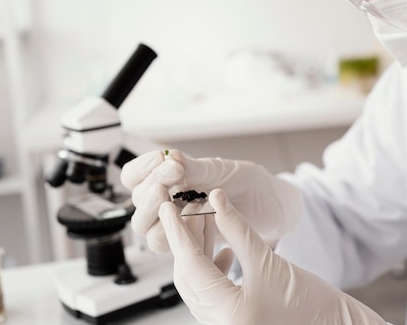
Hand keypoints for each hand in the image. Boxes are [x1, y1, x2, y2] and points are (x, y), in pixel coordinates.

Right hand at [120, 149, 302, 251]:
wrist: (272, 205)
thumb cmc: (248, 184)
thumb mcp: (223, 170)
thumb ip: (198, 168)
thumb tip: (173, 158)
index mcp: (170, 179)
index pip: (134, 177)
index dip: (141, 170)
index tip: (163, 160)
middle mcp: (169, 204)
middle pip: (136, 206)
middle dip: (147, 195)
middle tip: (166, 184)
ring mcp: (180, 226)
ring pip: (149, 231)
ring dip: (160, 217)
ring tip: (179, 203)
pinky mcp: (195, 245)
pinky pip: (175, 247)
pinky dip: (182, 234)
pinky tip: (200, 219)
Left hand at [159, 189, 387, 324]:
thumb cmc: (314, 307)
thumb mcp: (270, 260)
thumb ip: (238, 229)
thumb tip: (217, 202)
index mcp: (227, 314)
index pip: (190, 266)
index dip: (177, 232)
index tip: (167, 208)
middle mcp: (221, 324)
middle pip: (189, 277)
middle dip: (186, 241)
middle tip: (187, 210)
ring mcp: (227, 324)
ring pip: (198, 283)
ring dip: (200, 251)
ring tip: (207, 223)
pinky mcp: (235, 319)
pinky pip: (212, 291)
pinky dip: (212, 268)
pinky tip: (222, 251)